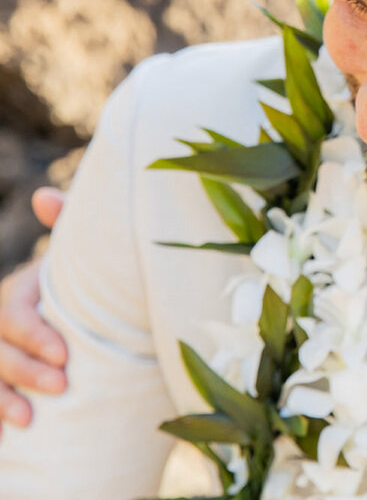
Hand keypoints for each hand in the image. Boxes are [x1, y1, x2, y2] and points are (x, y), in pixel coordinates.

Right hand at [0, 188, 67, 438]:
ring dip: (2, 399)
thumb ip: (70, 227)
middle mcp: (2, 321)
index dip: (34, 334)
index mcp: (22, 292)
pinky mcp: (3, 380)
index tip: (66, 354)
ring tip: (31, 420)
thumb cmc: (90, 287)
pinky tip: (10, 438)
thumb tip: (45, 195)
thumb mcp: (82, 260)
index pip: (14, 312)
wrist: (87, 319)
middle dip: (24, 369)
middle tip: (61, 385)